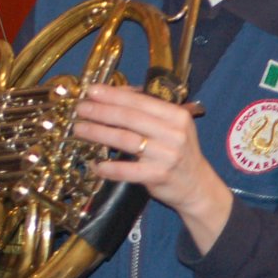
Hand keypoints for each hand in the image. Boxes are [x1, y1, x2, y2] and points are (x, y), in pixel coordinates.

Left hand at [73, 82, 233, 254]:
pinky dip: (109, 167)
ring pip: (125, 140)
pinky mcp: (159, 176)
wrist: (198, 186)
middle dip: (101, 111)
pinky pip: (128, 170)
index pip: (139, 101)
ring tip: (79, 129)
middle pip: (130, 118)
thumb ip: (147, 110)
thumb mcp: (171, 126)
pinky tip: (95, 164)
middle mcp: (174, 133)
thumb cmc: (178, 151)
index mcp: (176, 116)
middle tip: (80, 108)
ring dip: (98, 133)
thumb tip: (116, 92)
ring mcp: (167, 155)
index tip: (91, 90)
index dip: (113, 95)